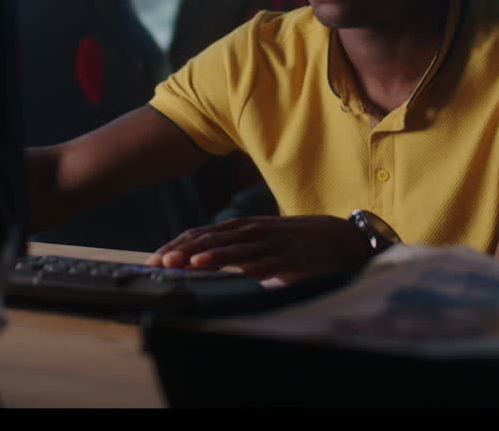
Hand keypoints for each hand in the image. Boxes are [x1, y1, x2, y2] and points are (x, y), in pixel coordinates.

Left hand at [145, 215, 372, 284]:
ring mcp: (270, 243)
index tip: (155, 258)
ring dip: (205, 256)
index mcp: (244, 227)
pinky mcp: (287, 258)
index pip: (203, 233)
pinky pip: (260, 262)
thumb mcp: (264, 241)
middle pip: (211, 239)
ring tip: (182, 264)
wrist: (343, 238)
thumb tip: (206, 264)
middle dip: (183, 250)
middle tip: (159, 261)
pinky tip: (229, 270)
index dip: (178, 244)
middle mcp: (253, 231)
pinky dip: (240, 266)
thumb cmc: (300, 241)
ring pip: (232, 248)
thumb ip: (238, 251)